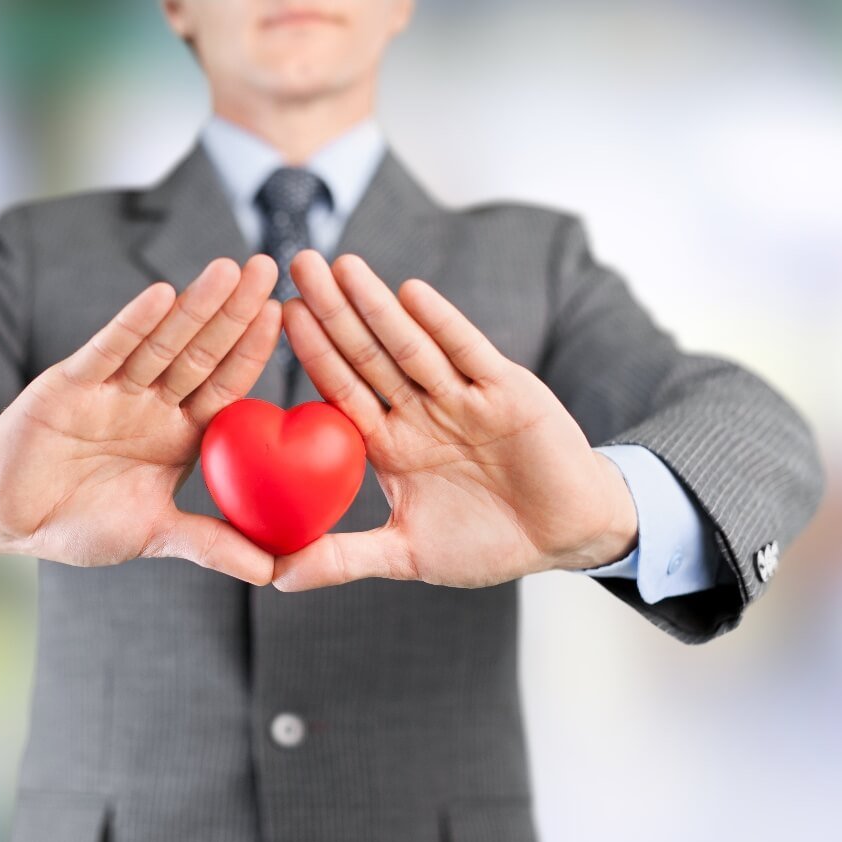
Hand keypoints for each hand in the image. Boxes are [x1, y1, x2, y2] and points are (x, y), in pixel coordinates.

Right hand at [0, 255, 282, 584]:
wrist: (8, 519)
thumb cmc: (80, 524)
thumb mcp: (154, 535)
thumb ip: (210, 544)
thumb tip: (272, 572)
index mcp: (179, 433)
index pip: (224, 385)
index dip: (253, 351)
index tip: (287, 315)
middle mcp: (151, 402)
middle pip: (201, 350)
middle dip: (235, 310)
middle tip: (268, 267)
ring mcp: (111, 389)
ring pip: (161, 341)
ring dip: (195, 305)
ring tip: (229, 269)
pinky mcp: (68, 384)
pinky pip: (107, 350)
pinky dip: (132, 324)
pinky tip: (162, 295)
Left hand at [271, 250, 637, 590]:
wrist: (567, 534)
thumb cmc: (488, 543)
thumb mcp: (408, 555)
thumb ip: (343, 559)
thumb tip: (273, 578)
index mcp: (390, 444)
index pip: (342, 390)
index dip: (312, 354)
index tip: (276, 319)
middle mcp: (420, 411)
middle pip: (368, 354)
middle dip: (332, 311)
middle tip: (296, 264)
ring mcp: (462, 397)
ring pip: (411, 345)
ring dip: (377, 305)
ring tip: (342, 266)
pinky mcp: (507, 390)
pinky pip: (469, 352)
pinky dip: (442, 324)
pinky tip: (410, 294)